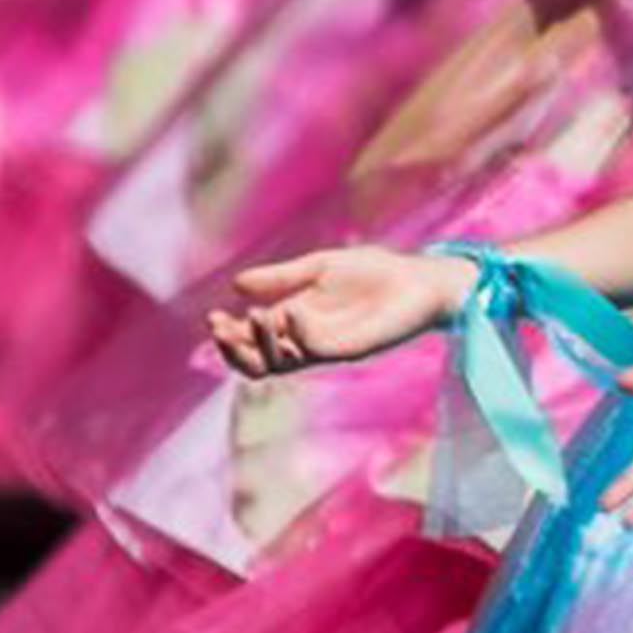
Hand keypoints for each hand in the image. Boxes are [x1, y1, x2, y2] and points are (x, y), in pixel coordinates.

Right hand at [212, 243, 473, 377]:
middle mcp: (305, 341)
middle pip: (257, 363)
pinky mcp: (350, 349)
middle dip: (233, 349)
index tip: (212, 317)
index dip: (229, 335)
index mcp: (295, 322)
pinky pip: (314, 349)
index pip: (251, 341)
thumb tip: (235, 284)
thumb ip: (280, 278)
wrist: (419, 279)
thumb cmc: (374, 272)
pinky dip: (297, 333)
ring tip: (252, 317)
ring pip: (280, 364)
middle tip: (218, 327)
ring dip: (260, 344)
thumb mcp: (319, 267)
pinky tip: (290, 312)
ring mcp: (326, 348)